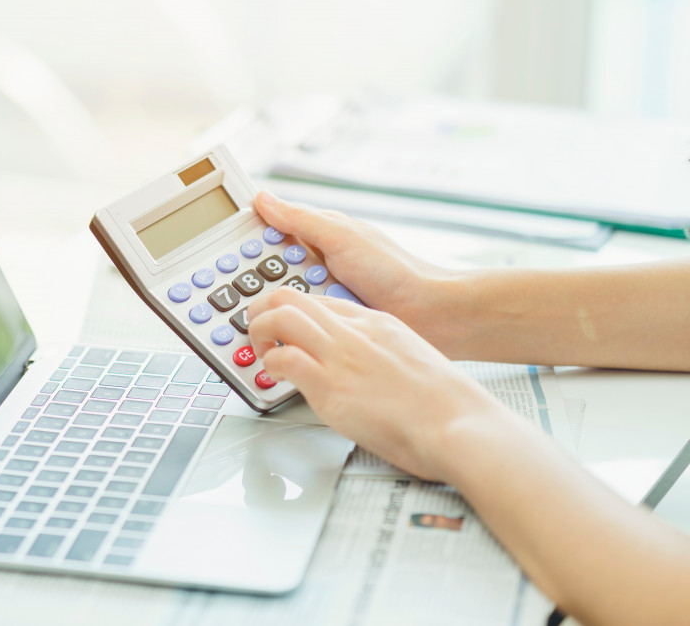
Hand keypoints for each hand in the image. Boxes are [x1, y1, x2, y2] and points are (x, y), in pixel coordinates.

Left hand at [247, 287, 507, 481]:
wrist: (460, 424)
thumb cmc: (447, 405)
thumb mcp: (413, 362)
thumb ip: (383, 358)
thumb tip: (367, 373)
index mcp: (377, 323)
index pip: (322, 299)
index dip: (296, 309)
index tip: (285, 324)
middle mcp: (355, 332)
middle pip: (293, 295)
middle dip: (264, 309)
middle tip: (258, 330)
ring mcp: (341, 356)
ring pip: (281, 315)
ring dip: (259, 330)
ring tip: (260, 349)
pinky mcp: (331, 386)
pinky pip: (284, 358)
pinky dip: (270, 363)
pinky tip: (274, 376)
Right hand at [254, 190, 466, 354]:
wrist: (430, 316)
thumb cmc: (395, 271)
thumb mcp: (342, 237)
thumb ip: (300, 220)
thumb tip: (263, 198)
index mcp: (316, 237)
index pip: (268, 234)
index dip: (246, 242)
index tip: (224, 254)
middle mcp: (316, 265)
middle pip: (267, 272)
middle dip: (262, 281)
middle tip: (260, 287)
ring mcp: (321, 295)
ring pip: (280, 301)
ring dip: (282, 306)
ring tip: (293, 307)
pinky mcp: (328, 322)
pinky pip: (299, 323)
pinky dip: (297, 325)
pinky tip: (297, 329)